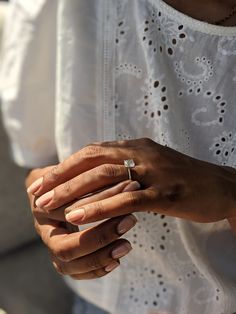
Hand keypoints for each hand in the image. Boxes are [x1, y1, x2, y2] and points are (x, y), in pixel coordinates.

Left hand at [27, 138, 235, 224]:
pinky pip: (125, 199)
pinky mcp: (164, 193)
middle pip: (91, 161)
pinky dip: (99, 206)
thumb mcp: (151, 163)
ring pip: (104, 178)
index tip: (44, 180)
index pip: (92, 151)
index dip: (65, 165)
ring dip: (72, 191)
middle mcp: (141, 153)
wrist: (220, 185)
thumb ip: (126, 164)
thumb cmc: (182, 178)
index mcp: (136, 146)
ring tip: (48, 205)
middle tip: (37, 193)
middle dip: (61, 177)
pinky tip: (78, 216)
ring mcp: (153, 172)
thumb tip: (98, 171)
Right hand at [27, 169, 137, 278]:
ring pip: (68, 265)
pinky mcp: (61, 258)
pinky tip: (117, 260)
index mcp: (41, 205)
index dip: (99, 205)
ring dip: (100, 257)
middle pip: (65, 247)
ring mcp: (50, 247)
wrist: (55, 189)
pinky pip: (74, 273)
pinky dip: (96, 270)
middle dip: (100, 237)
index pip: (68, 210)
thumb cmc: (68, 176)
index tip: (129, 194)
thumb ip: (81, 170)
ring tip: (127, 244)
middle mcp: (43, 229)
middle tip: (130, 221)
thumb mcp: (70, 169)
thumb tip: (115, 173)